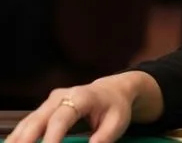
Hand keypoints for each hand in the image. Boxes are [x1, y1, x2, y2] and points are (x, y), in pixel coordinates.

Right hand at [7, 77, 135, 142]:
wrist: (112, 90)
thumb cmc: (116, 107)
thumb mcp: (118, 121)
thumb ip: (104, 136)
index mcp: (82, 97)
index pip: (61, 118)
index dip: (51, 137)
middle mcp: (62, 96)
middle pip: (39, 118)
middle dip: (26, 139)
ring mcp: (51, 101)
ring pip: (29, 120)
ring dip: (18, 138)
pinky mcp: (46, 108)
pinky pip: (29, 122)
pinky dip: (19, 135)